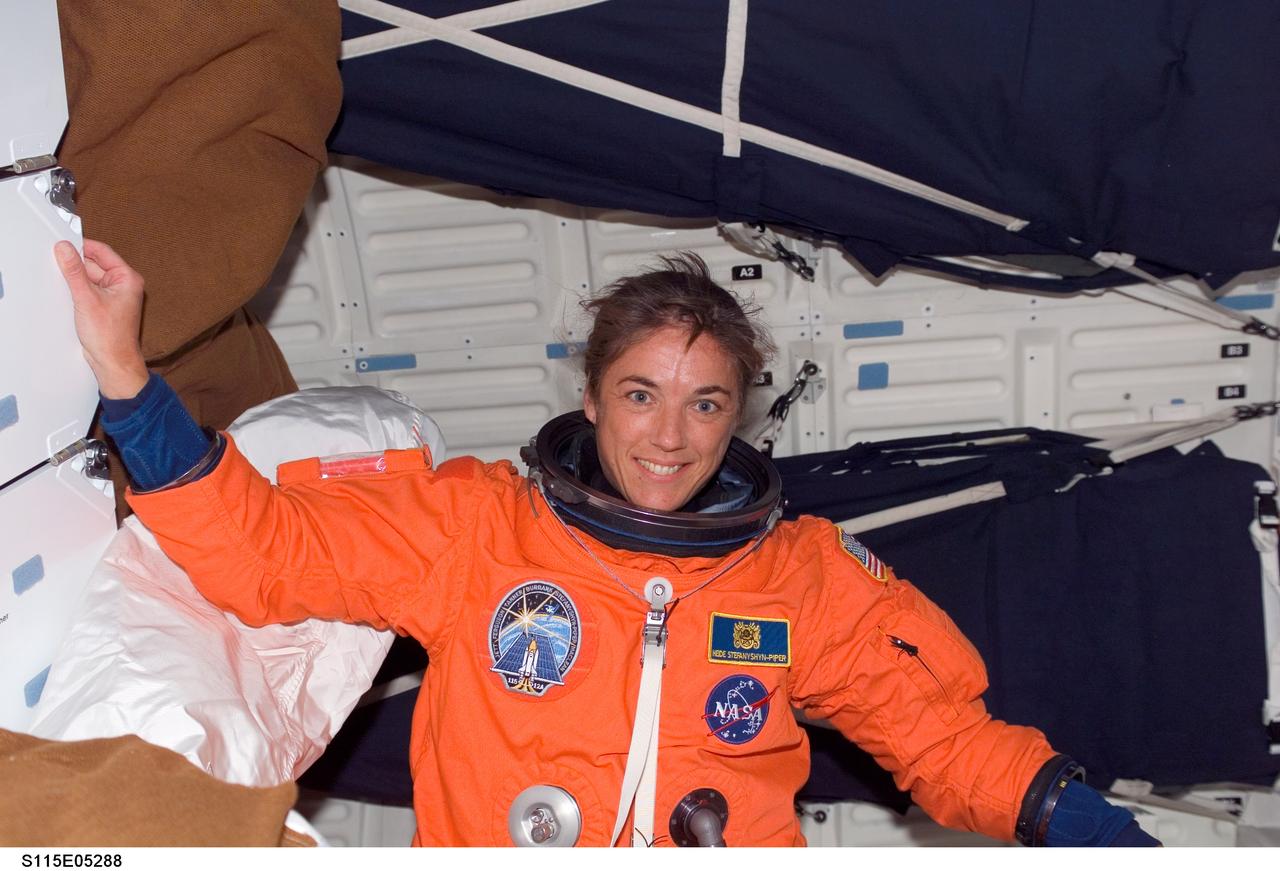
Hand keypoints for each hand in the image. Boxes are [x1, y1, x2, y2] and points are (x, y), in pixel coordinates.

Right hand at [55, 239, 149, 398]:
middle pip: (94, 264)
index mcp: (128, 278)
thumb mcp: (86, 299)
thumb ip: (74, 271)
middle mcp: (123, 285)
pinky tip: (70, 297)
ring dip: (76, 280)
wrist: (113, 362)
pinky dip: (78, 290)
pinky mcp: (104, 305)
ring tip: (69, 290)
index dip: (82, 246)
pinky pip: (88, 290)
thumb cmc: (111, 337)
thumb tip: (65, 249)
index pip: (103, 251)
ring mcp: (114, 295)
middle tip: (59, 266)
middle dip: (76, 266)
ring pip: (89, 277)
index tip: (63, 244)